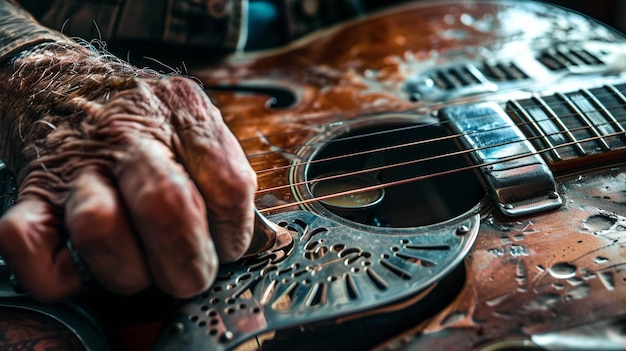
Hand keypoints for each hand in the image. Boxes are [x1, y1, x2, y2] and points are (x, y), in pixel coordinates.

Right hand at [0, 43, 256, 301]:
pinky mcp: (31, 192)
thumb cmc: (140, 114)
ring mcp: (77, 164)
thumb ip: (224, 166)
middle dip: (188, 264)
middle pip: (168, 207)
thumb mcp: (194, 116)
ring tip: (136, 269)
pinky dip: (56, 275)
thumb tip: (258, 237)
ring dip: (126, 271)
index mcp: (184, 115)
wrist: (59, 82)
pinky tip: (81, 270)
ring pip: (99, 228)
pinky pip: (27, 243)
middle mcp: (131, 136)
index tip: (226, 246)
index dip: (233, 233)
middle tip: (189, 277)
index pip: (229, 187)